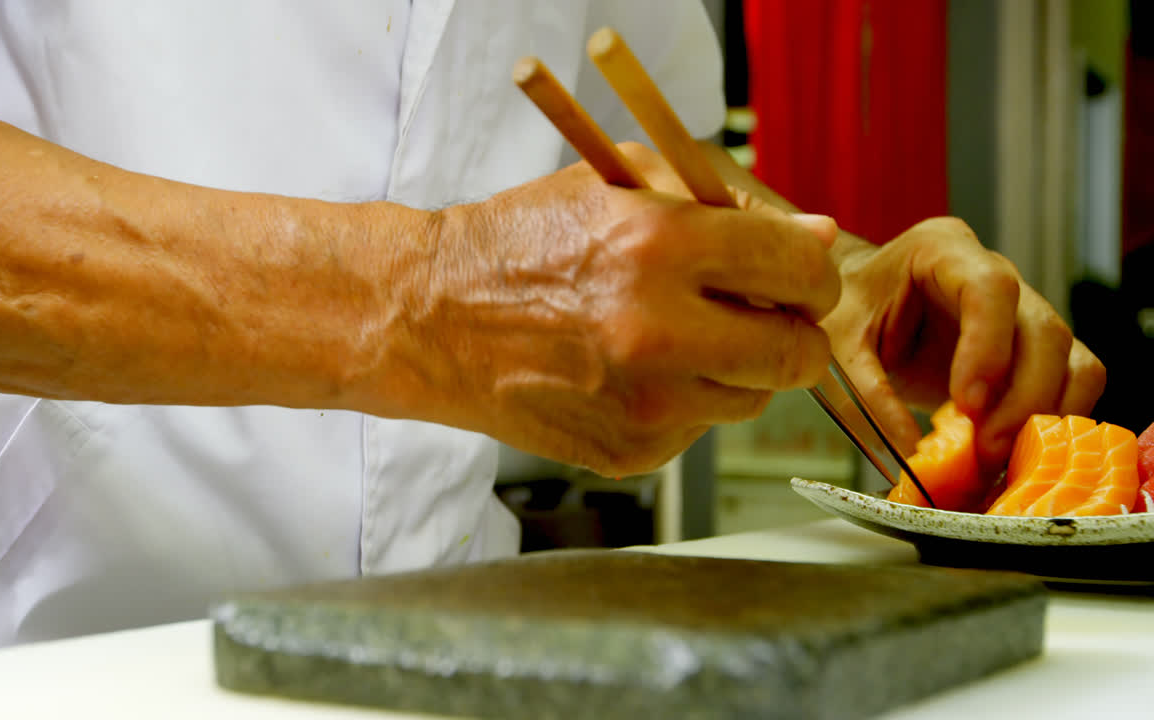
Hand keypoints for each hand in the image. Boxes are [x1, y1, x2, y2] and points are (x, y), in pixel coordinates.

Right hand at [424, 143, 840, 475]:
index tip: (802, 279)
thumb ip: (723, 204)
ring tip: (678, 339)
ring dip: (735, 369)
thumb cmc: (522, 241)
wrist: (434, 318)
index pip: (798, 272)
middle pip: (797, 357)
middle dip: (795, 334)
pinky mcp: (627, 453)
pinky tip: (634, 372)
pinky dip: (683, 403)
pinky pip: (698, 432)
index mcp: (660, 248)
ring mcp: (643, 405)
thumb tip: (815, 239)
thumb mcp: (618, 186)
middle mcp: (658, 334)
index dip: (812, 275)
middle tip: (766, 319)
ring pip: (751, 400)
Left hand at [821, 217, 1106, 466]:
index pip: (991, 288)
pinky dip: (1054, 420)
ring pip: (1071, 359)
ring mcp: (1021, 309)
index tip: (967, 403)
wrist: (858, 308)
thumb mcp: (839, 347)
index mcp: (941, 249)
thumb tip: (908, 451)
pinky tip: (1014, 450)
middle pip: (1043, 330)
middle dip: (1023, 398)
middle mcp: (993, 271)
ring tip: (997, 456)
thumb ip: (869, 394)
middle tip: (985, 449)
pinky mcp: (1033, 348)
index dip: (989, 347)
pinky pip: (1073, 381)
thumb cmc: (848, 312)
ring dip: (1044, 416)